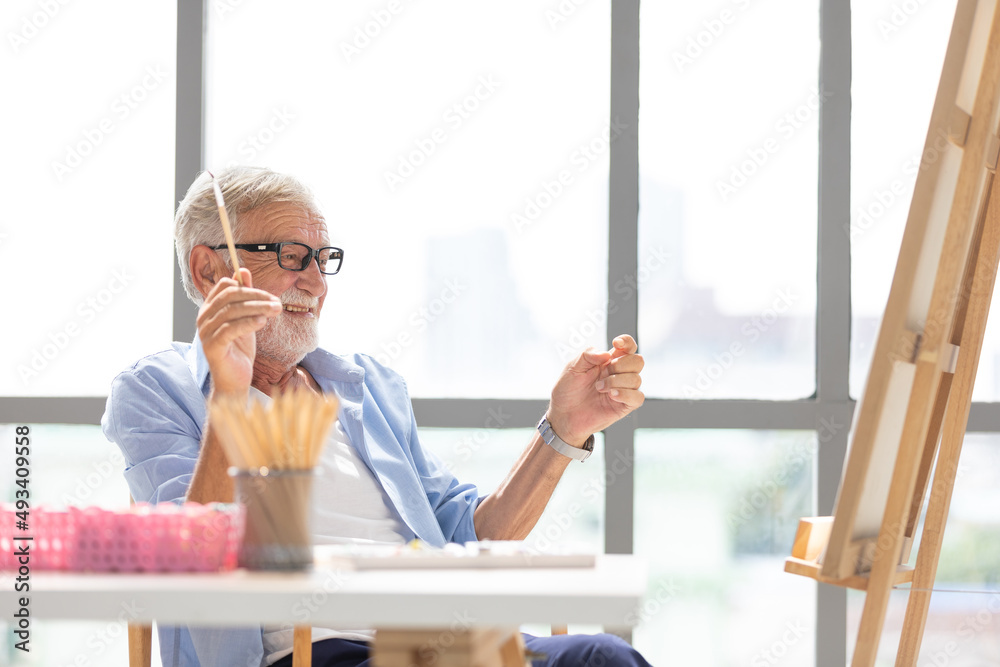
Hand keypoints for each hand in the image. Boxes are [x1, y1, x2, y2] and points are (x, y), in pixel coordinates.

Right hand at [196, 268, 281, 396]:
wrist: (236, 379)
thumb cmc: (240, 349)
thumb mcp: (245, 319)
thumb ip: (245, 297)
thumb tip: (243, 270)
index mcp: (210, 308)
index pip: (225, 286)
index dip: (248, 287)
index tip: (269, 295)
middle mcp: (203, 318)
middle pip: (229, 296)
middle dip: (256, 296)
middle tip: (277, 303)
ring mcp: (205, 332)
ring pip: (231, 311)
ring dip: (257, 308)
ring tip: (276, 310)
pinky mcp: (212, 346)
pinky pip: (230, 329)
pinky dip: (247, 323)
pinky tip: (262, 322)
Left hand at [547, 334, 643, 446]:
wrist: (563, 415)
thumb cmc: (568, 390)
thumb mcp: (573, 367)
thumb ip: (588, 355)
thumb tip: (606, 354)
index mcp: (608, 361)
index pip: (628, 347)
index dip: (627, 342)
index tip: (615, 343)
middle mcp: (619, 374)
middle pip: (637, 361)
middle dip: (621, 364)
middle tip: (603, 373)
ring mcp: (623, 390)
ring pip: (637, 379)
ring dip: (616, 381)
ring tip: (599, 388)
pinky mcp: (624, 406)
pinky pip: (638, 397)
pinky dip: (626, 394)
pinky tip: (611, 395)